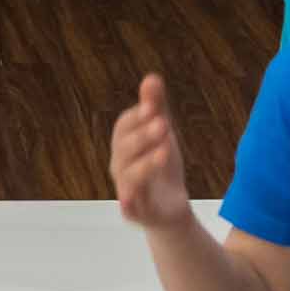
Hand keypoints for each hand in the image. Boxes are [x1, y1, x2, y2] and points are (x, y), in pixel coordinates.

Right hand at [108, 75, 189, 225]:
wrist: (169, 208)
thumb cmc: (160, 166)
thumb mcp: (162, 134)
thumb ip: (156, 107)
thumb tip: (152, 77)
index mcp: (124, 145)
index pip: (124, 126)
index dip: (137, 116)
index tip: (154, 107)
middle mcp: (120, 166)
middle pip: (124, 149)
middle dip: (143, 136)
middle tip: (164, 124)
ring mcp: (126, 190)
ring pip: (128, 176)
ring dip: (145, 163)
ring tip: (165, 152)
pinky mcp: (135, 213)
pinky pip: (129, 207)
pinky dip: (130, 201)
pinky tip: (133, 196)